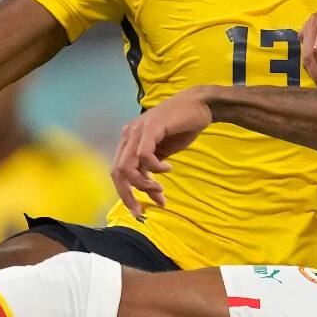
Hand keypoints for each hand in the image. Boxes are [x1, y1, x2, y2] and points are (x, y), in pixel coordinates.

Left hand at [111, 88, 212, 217]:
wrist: (199, 105)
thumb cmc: (181, 128)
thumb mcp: (163, 154)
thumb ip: (152, 170)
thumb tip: (155, 196)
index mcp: (129, 141)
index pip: (118, 172)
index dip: (125, 193)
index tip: (138, 211)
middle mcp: (129, 135)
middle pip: (117, 172)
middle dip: (129, 194)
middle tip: (143, 208)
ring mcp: (138, 130)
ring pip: (127, 166)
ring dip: (143, 184)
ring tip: (160, 189)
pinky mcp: (151, 127)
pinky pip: (144, 155)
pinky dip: (155, 168)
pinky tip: (168, 168)